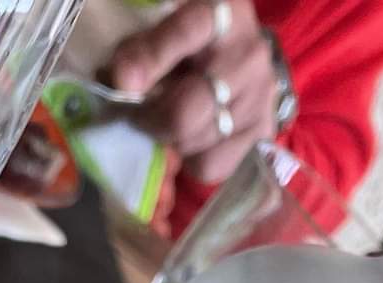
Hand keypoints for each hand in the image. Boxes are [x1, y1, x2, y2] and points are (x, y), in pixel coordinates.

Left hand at [106, 0, 276, 186]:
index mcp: (220, 16)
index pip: (186, 33)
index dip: (151, 60)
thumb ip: (139, 52)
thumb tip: (119, 83)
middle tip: (140, 118)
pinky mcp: (262, 131)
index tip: (122, 82)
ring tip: (171, 123)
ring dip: (170, 141)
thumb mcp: (164, 32)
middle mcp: (246, 56)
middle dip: (151, 122)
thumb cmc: (193, 45)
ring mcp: (259, 97)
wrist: (243, 58)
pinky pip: (211, 166)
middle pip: (184, 113)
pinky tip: (195, 139)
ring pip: (193, 143)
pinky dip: (192, 160)